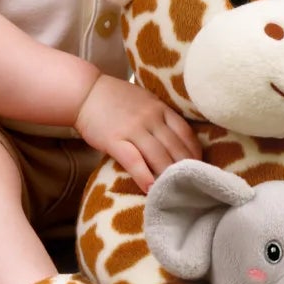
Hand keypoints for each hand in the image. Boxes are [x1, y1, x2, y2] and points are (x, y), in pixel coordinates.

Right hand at [76, 75, 200, 192]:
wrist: (85, 92)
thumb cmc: (115, 98)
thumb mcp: (145, 100)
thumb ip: (160, 116)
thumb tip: (176, 139)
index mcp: (160, 108)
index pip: (186, 132)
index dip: (194, 152)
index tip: (198, 167)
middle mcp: (150, 117)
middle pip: (175, 147)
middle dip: (185, 168)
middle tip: (191, 185)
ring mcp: (132, 128)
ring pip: (158, 155)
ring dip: (167, 175)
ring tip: (174, 191)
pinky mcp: (114, 140)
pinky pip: (134, 161)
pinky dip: (144, 176)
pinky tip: (150, 189)